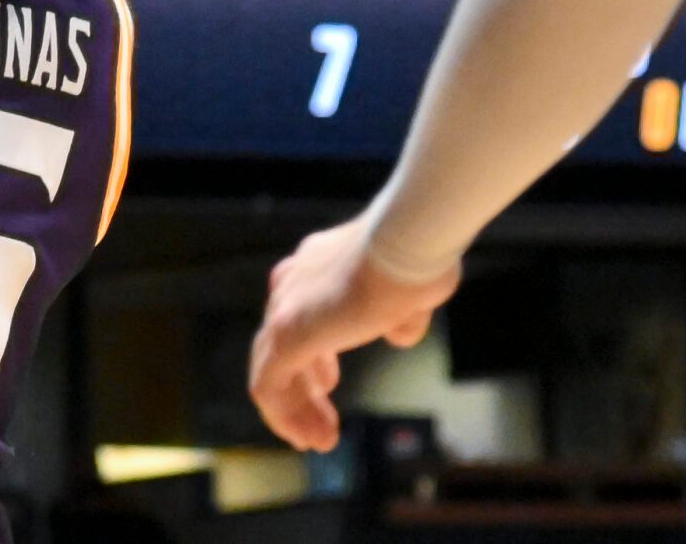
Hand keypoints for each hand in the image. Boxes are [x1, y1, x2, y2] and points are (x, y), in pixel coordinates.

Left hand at [248, 217, 460, 451]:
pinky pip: (269, 383)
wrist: (406, 246)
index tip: (327, 387)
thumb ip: (398, 316)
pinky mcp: (287, 333)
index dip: (313, 360)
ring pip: (272, 369)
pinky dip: (284, 414)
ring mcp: (285, 308)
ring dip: (294, 409)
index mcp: (314, 271)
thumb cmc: (416, 263)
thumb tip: (398, 333)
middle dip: (302, 390)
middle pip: (282, 347)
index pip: (301, 320)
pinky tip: (309, 436)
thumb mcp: (411, 294)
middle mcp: (290, 286)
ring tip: (319, 440)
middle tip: (322, 424)